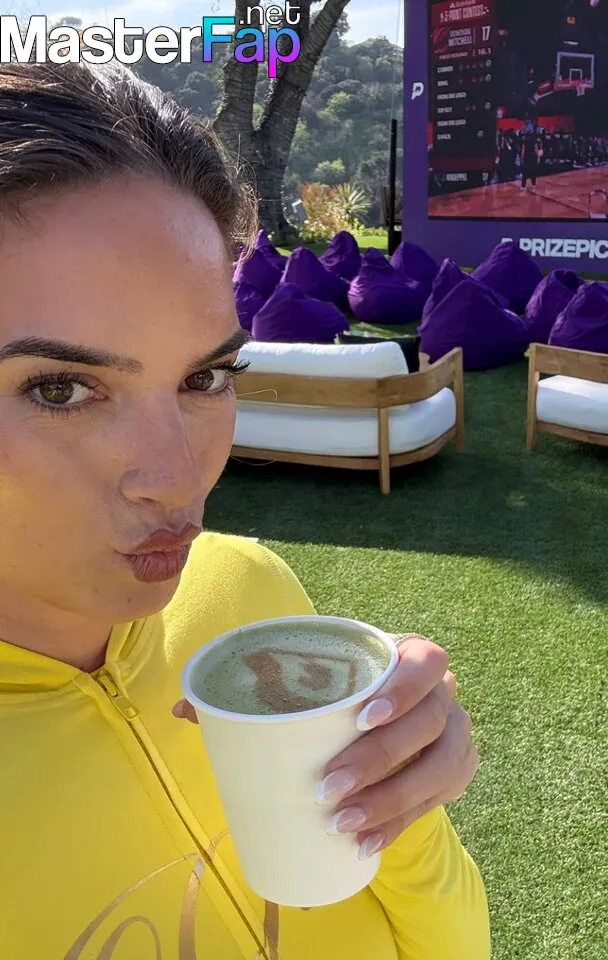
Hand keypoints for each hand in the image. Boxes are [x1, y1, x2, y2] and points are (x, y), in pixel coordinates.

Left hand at [172, 634, 478, 860]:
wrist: (375, 714)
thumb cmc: (332, 690)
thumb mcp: (303, 679)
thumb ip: (250, 684)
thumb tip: (184, 707)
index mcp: (407, 655)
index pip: (425, 662)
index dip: (403, 689)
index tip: (361, 717)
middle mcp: (441, 693)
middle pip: (429, 722)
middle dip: (380, 759)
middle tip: (328, 787)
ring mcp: (454, 734)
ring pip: (440, 768)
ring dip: (393, 800)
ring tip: (343, 824)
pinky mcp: (452, 773)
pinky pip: (436, 803)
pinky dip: (400, 825)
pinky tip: (365, 845)